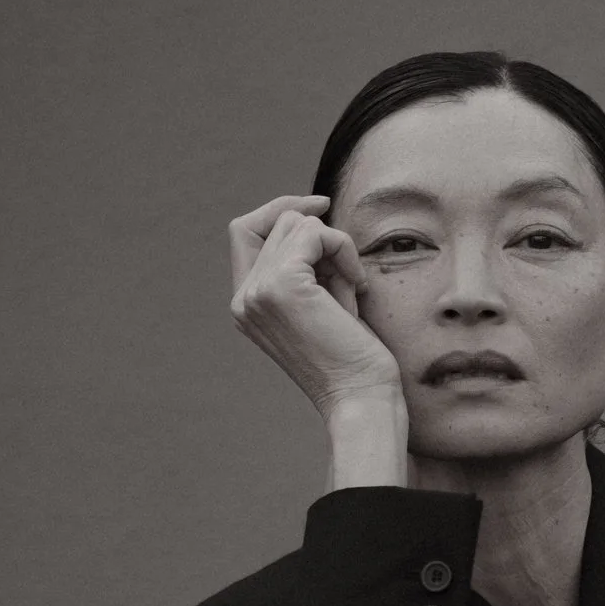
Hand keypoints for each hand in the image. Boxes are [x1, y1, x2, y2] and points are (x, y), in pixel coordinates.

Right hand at [227, 194, 402, 418]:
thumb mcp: (324, 302)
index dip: (281, 209)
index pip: (245, 231)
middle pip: (276, 222)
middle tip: (350, 278)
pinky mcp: (281, 286)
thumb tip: (314, 216)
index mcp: (247, 304)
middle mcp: (243, 298)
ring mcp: (257, 292)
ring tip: (353, 287)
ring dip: (336, 246)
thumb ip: (309, 265)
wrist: (361, 398)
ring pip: (296, 224)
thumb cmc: (355, 359)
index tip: (322, 207)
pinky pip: (315, 233)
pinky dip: (344, 249)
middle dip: (322, 239)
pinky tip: (358, 285)